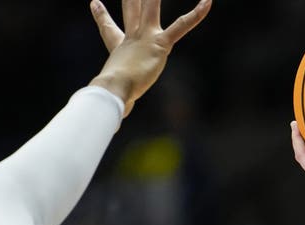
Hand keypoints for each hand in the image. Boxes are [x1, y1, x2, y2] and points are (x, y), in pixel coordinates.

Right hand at [89, 0, 211, 115]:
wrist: (114, 88)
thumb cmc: (112, 96)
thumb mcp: (114, 100)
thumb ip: (116, 112)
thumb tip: (112, 132)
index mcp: (119, 48)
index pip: (108, 28)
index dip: (101, 15)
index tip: (96, 3)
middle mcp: (132, 37)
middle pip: (132, 8)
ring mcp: (146, 37)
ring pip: (151, 7)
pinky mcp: (161, 43)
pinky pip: (182, 26)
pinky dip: (196, 14)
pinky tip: (208, 1)